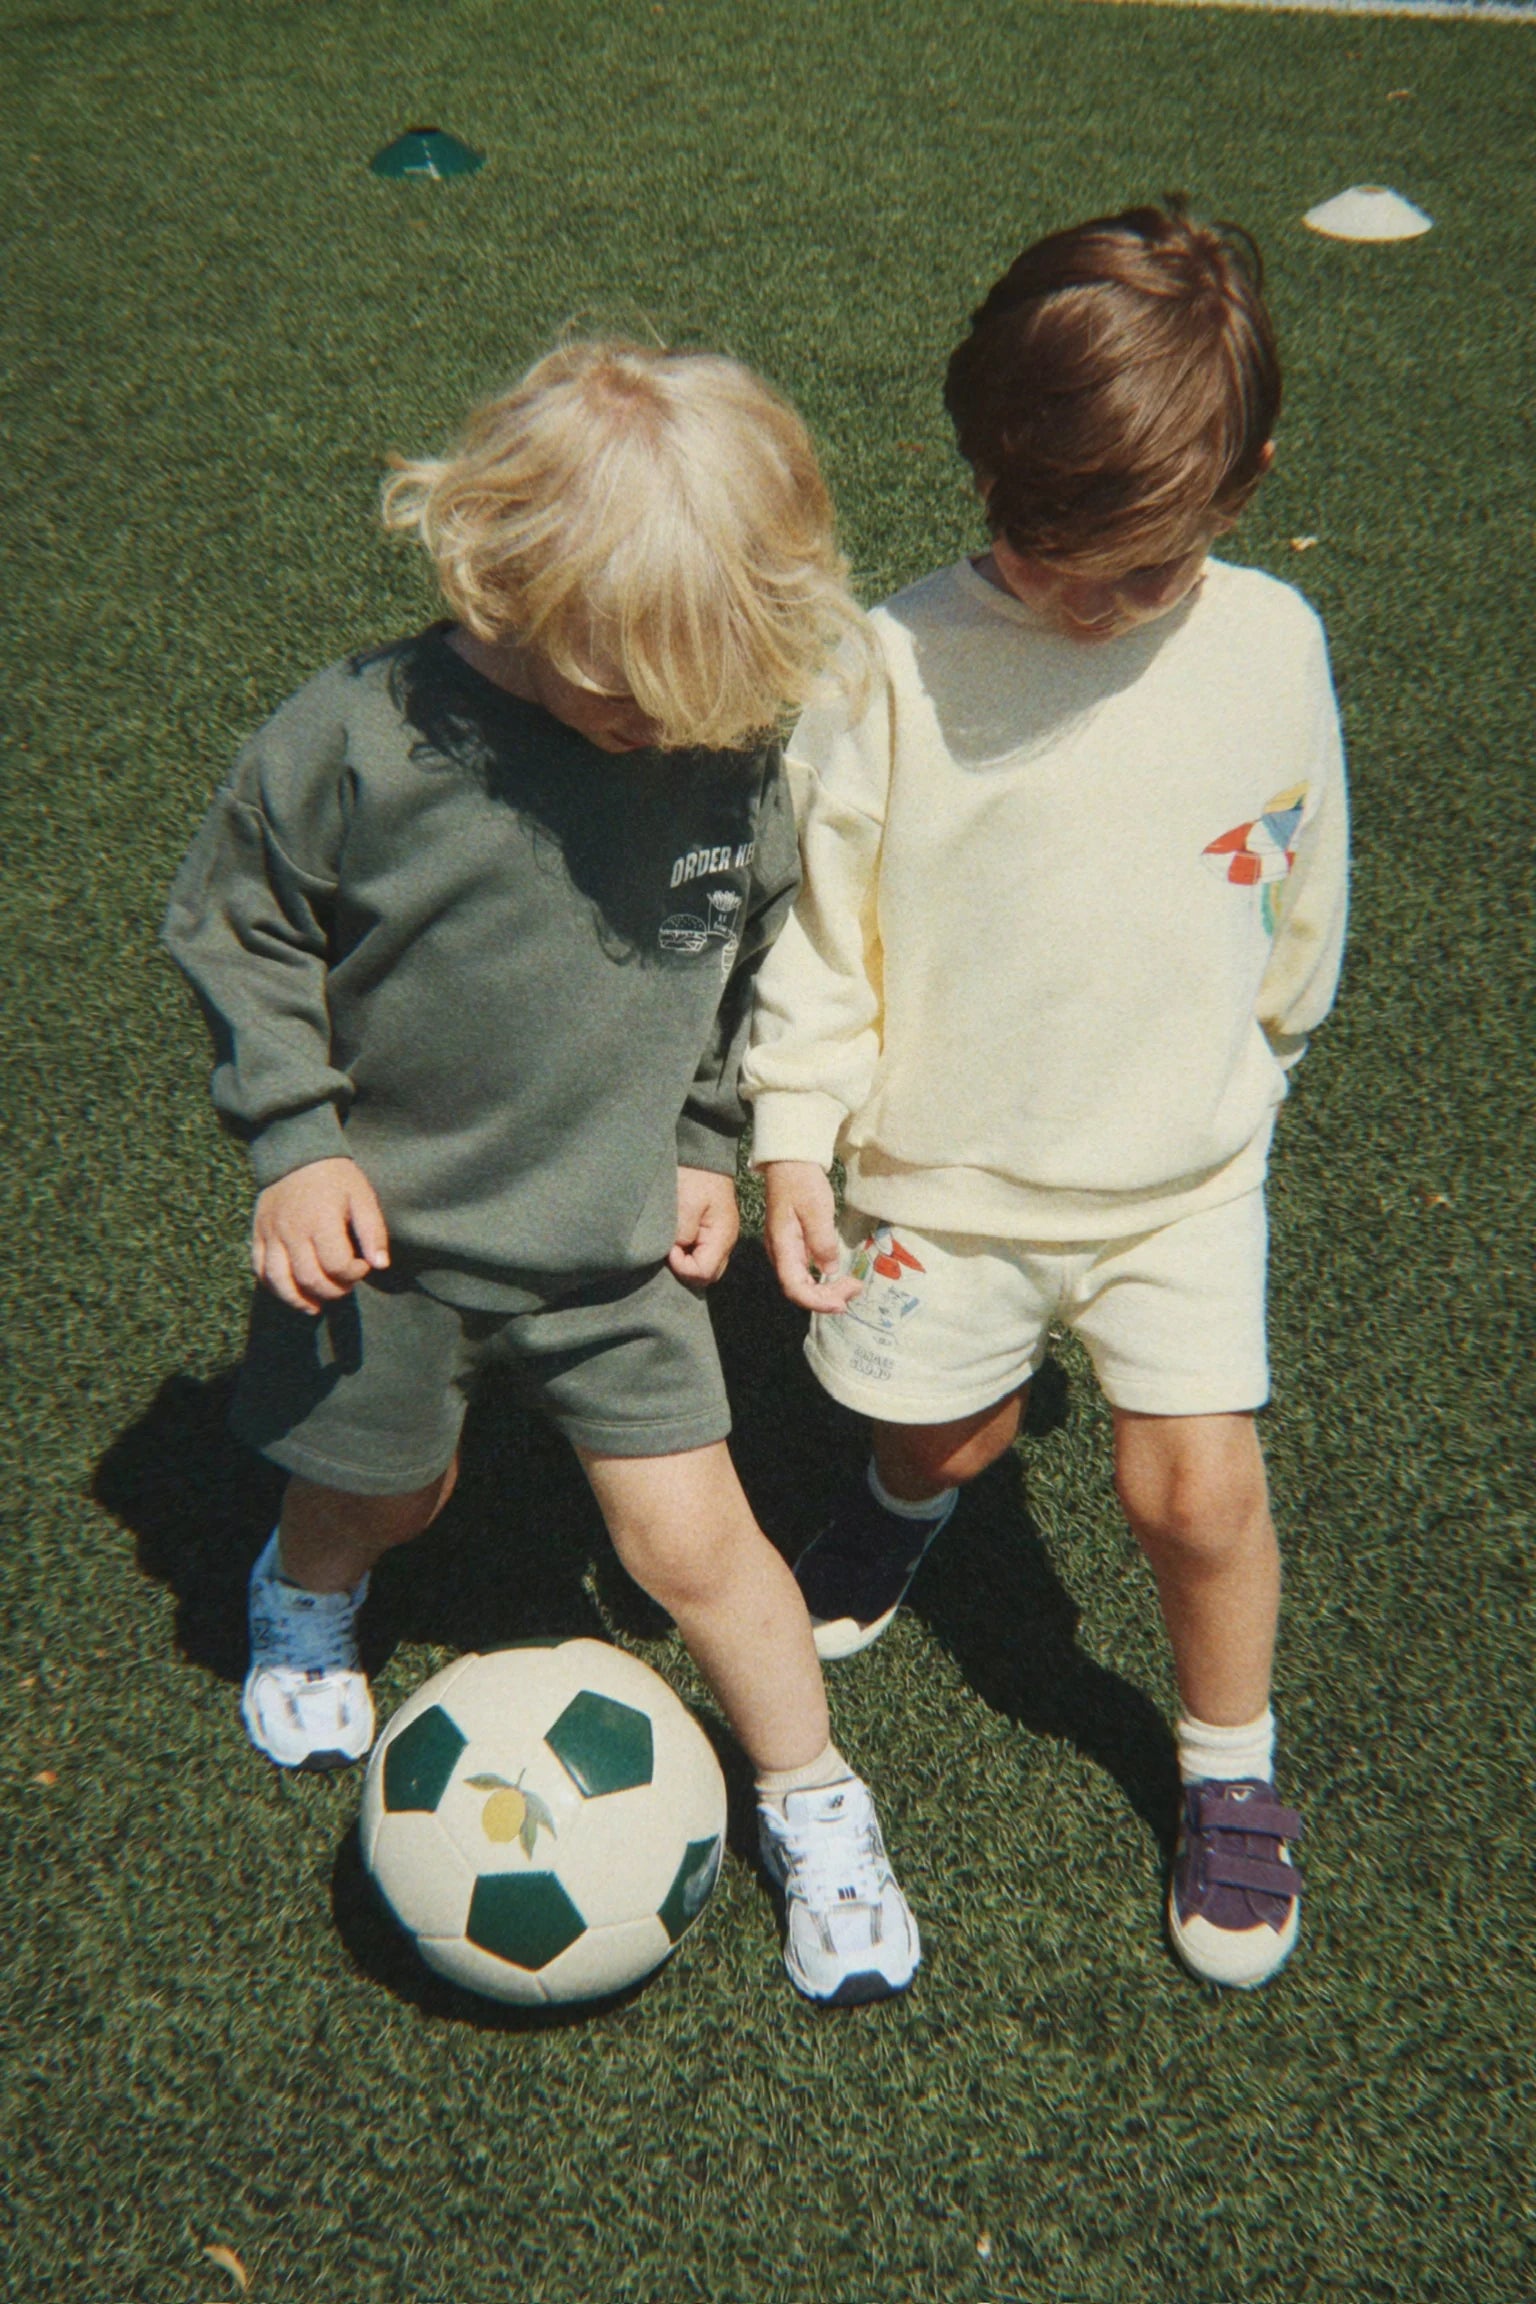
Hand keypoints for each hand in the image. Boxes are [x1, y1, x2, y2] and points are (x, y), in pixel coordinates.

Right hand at [251, 1158, 389, 1313]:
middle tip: (345, 1284)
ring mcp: (271, 1234)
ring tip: (317, 1305)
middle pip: (310, 1279)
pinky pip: (260, 1270)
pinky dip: (275, 1288)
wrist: (295, 1153)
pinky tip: (293, 1293)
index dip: (354, 1274)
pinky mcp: (258, 1235)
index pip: (337, 1266)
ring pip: (280, 1282)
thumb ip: (373, 1231)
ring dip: (300, 1300)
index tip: (362, 1265)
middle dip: (333, 1291)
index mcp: (321, 1221)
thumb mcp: (362, 1196)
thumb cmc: (335, 1177)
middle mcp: (292, 1231)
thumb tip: (380, 1265)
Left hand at [668, 1166, 739, 1284]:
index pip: (703, 1273)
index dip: (682, 1267)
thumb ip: (682, 1233)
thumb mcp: (685, 1203)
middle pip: (707, 1276)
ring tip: (671, 1246)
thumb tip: (677, 1253)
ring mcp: (721, 1237)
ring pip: (705, 1266)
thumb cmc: (694, 1175)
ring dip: (686, 1262)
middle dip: (684, 1269)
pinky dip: (689, 1253)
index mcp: (722, 1236)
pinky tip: (677, 1242)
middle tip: (668, 1250)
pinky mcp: (713, 1231)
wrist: (704, 1153)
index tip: (669, 1248)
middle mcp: (726, 1242)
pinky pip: (703, 1253)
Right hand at [762, 1162, 860, 1311]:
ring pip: (803, 1282)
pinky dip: (823, 1280)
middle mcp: (781, 1253)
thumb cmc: (802, 1182)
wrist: (790, 1162)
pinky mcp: (794, 1246)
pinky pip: (806, 1271)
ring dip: (827, 1291)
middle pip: (800, 1289)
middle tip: (855, 1290)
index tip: (842, 1303)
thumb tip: (829, 1271)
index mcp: (782, 1247)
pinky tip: (839, 1278)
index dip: (817, 1302)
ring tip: (852, 1286)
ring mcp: (786, 1250)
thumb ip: (822, 1242)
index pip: (795, 1287)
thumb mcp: (816, 1210)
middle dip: (827, 1298)